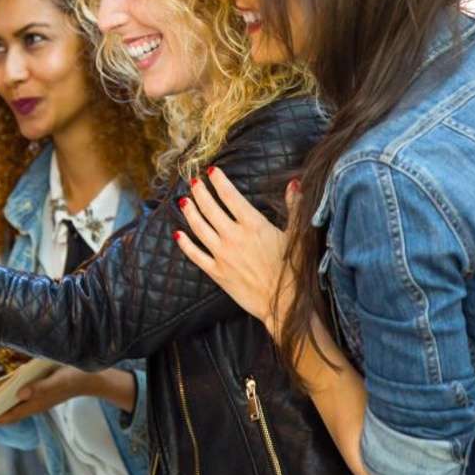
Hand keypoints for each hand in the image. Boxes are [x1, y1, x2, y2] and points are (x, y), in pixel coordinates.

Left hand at [0, 366, 135, 425]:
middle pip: (4, 411)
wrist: (91, 377)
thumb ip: (40, 388)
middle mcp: (31, 402)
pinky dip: (4, 390)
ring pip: (8, 402)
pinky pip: (16, 393)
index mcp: (34, 404)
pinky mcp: (37, 388)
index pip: (6, 416)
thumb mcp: (58, 381)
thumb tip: (19, 394)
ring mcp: (34, 396)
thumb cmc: (74, 378)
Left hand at [175, 167, 299, 338]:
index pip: (230, 196)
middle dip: (200, 192)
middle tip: (193, 181)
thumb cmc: (293, 269)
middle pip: (210, 208)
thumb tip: (294, 183)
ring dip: (189, 212)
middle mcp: (234, 237)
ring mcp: (222, 255)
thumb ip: (294, 207)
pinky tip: (178, 234)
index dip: (219, 181)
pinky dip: (185, 244)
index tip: (212, 171)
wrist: (283, 303)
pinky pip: (195, 255)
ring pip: (199, 228)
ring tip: (183, 201)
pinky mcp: (217, 273)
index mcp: (253, 225)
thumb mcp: (296, 235)